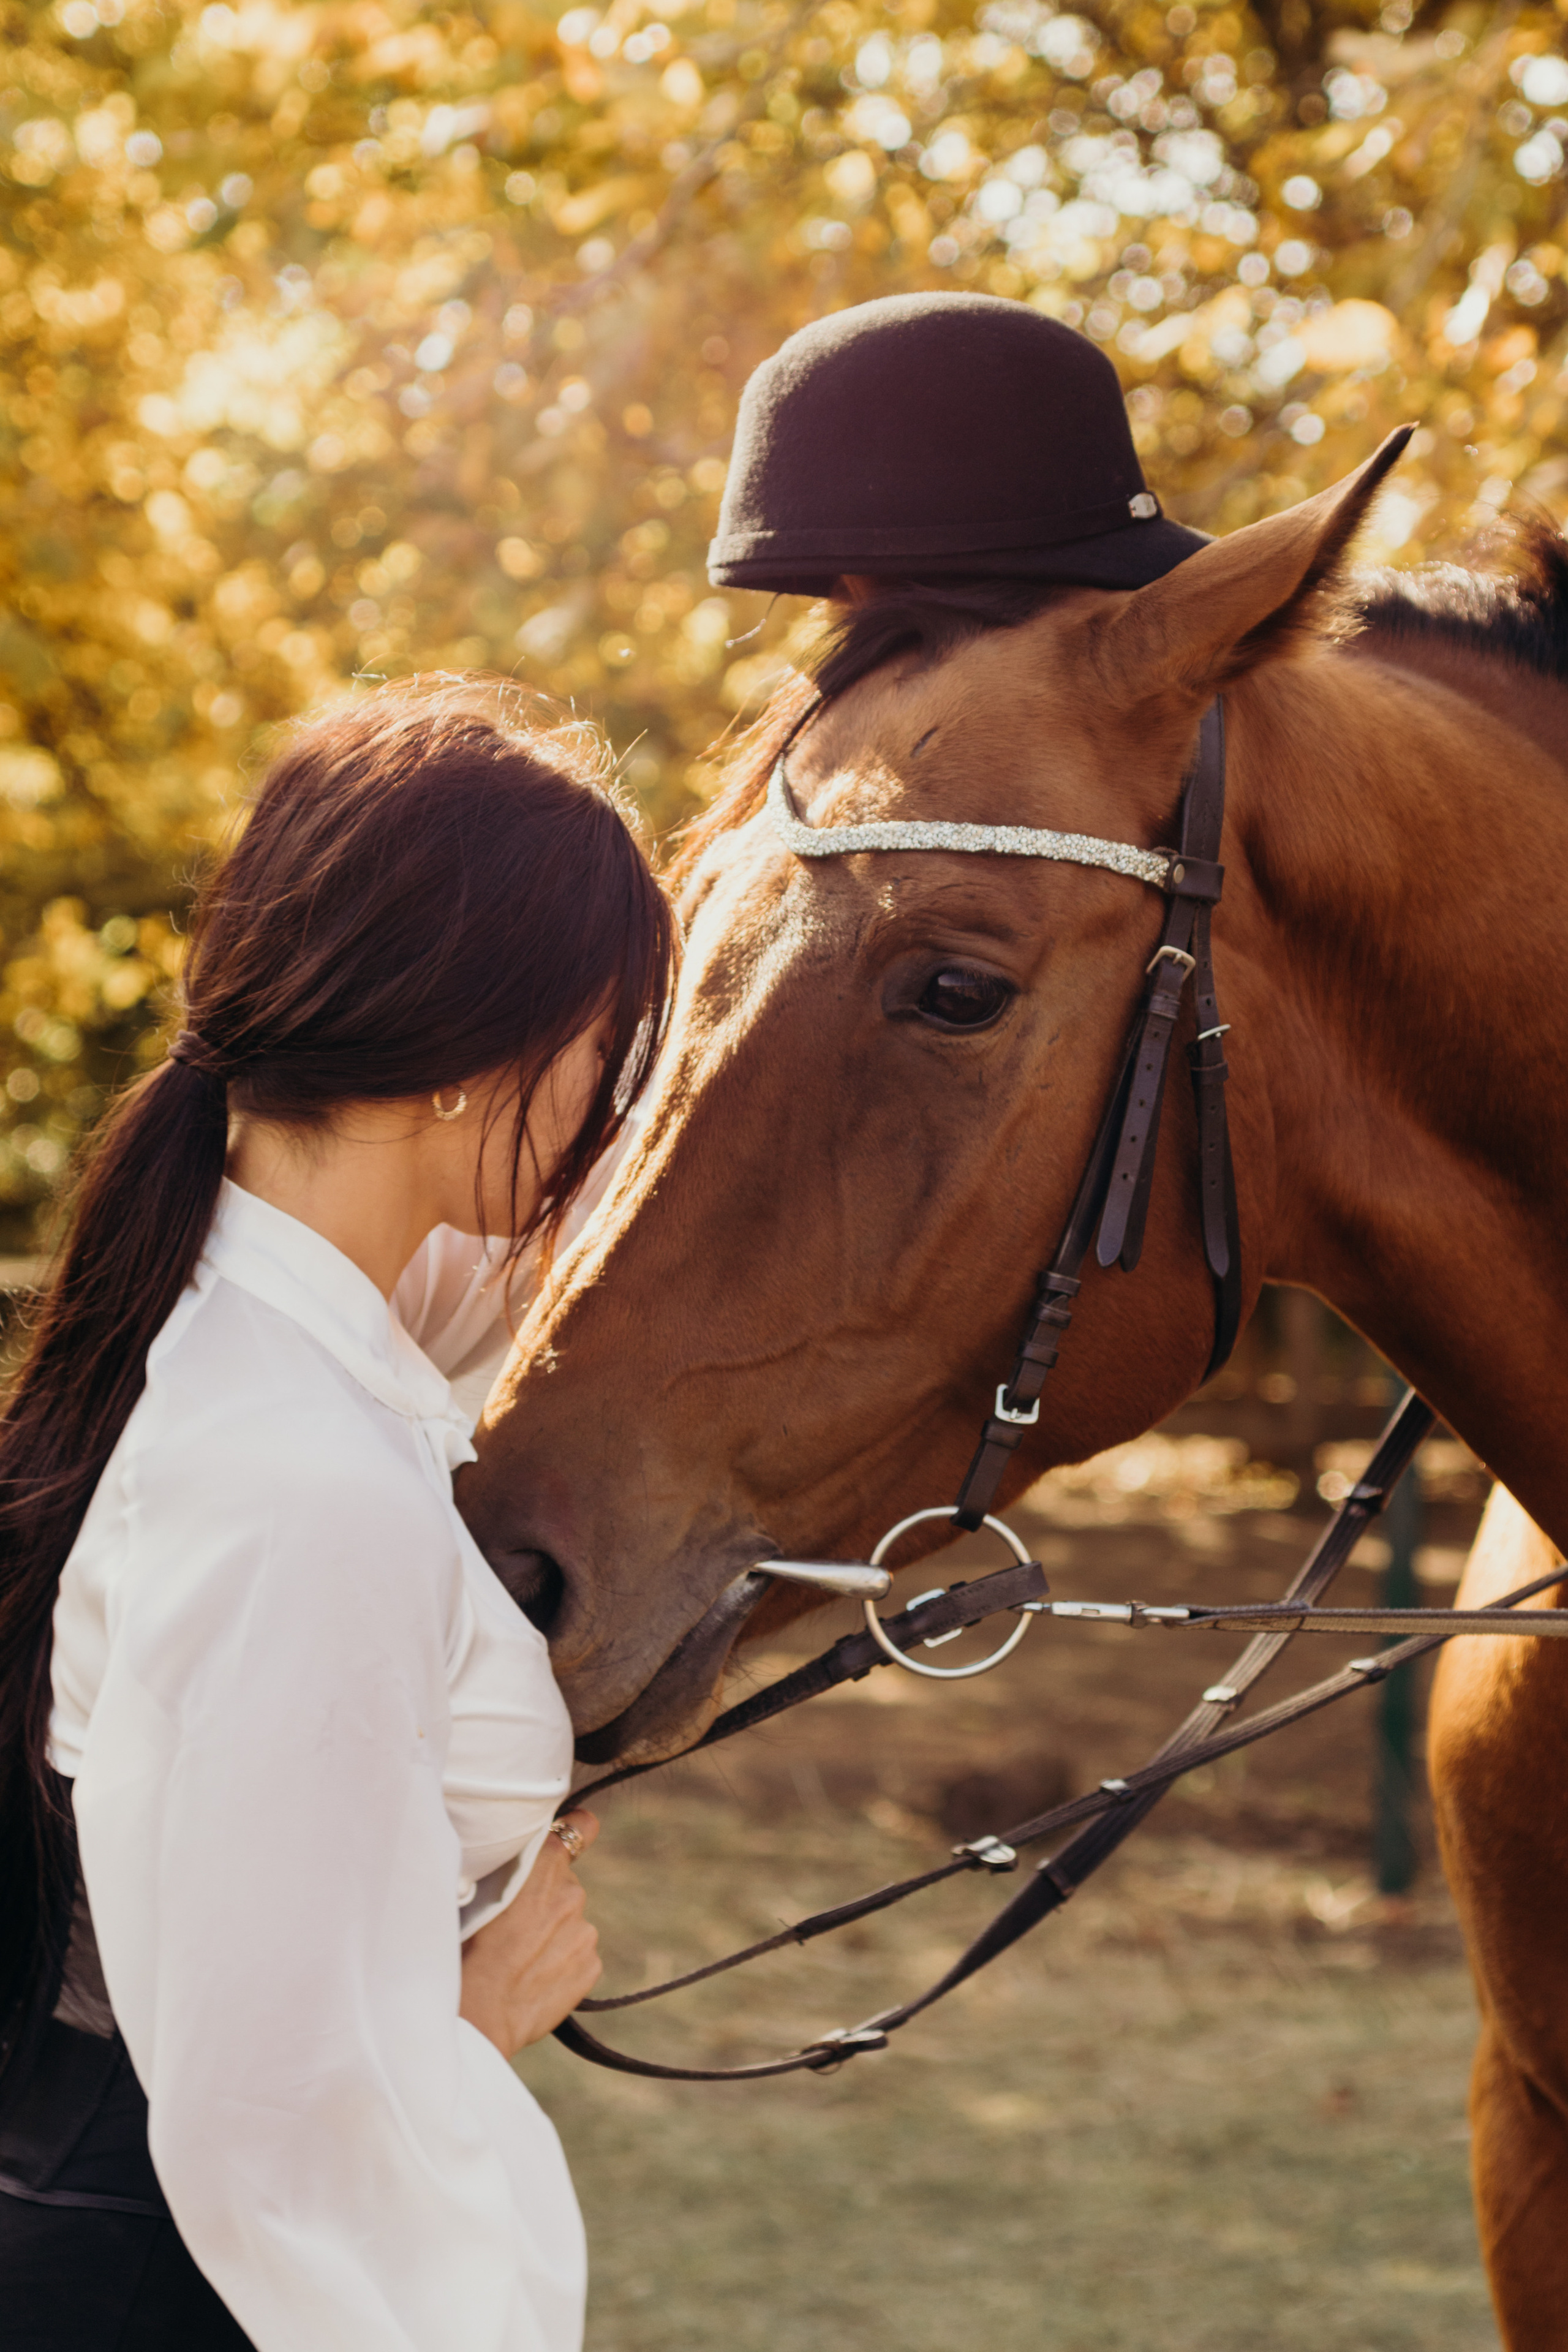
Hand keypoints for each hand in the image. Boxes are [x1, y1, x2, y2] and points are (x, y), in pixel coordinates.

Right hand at [459, 1809, 601, 2057]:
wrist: (476, 2015)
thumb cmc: (462, 1949)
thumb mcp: (471, 1891)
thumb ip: (503, 1868)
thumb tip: (507, 1856)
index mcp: (543, 1864)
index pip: (580, 1827)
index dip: (577, 1828)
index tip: (573, 1832)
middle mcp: (572, 1892)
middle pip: (563, 1885)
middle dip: (544, 1899)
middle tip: (510, 1925)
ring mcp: (585, 1931)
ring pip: (569, 1924)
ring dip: (551, 1935)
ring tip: (515, 1960)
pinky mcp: (590, 1967)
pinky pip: (577, 1957)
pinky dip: (560, 1964)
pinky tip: (531, 1979)